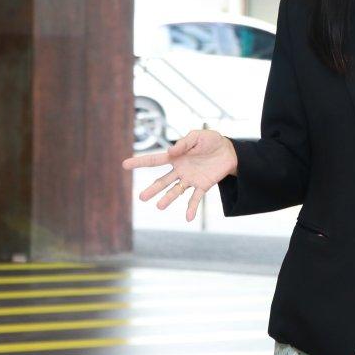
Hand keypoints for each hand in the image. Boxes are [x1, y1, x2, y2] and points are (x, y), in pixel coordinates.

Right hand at [122, 129, 238, 221]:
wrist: (230, 151)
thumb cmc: (211, 141)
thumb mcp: (198, 136)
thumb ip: (184, 142)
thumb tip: (171, 151)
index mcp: (176, 157)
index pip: (155, 160)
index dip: (140, 162)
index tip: (125, 164)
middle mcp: (180, 170)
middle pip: (162, 181)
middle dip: (152, 189)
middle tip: (141, 197)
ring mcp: (190, 179)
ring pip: (176, 191)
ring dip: (168, 199)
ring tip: (159, 207)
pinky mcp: (203, 185)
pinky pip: (196, 198)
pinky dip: (191, 208)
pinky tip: (188, 218)